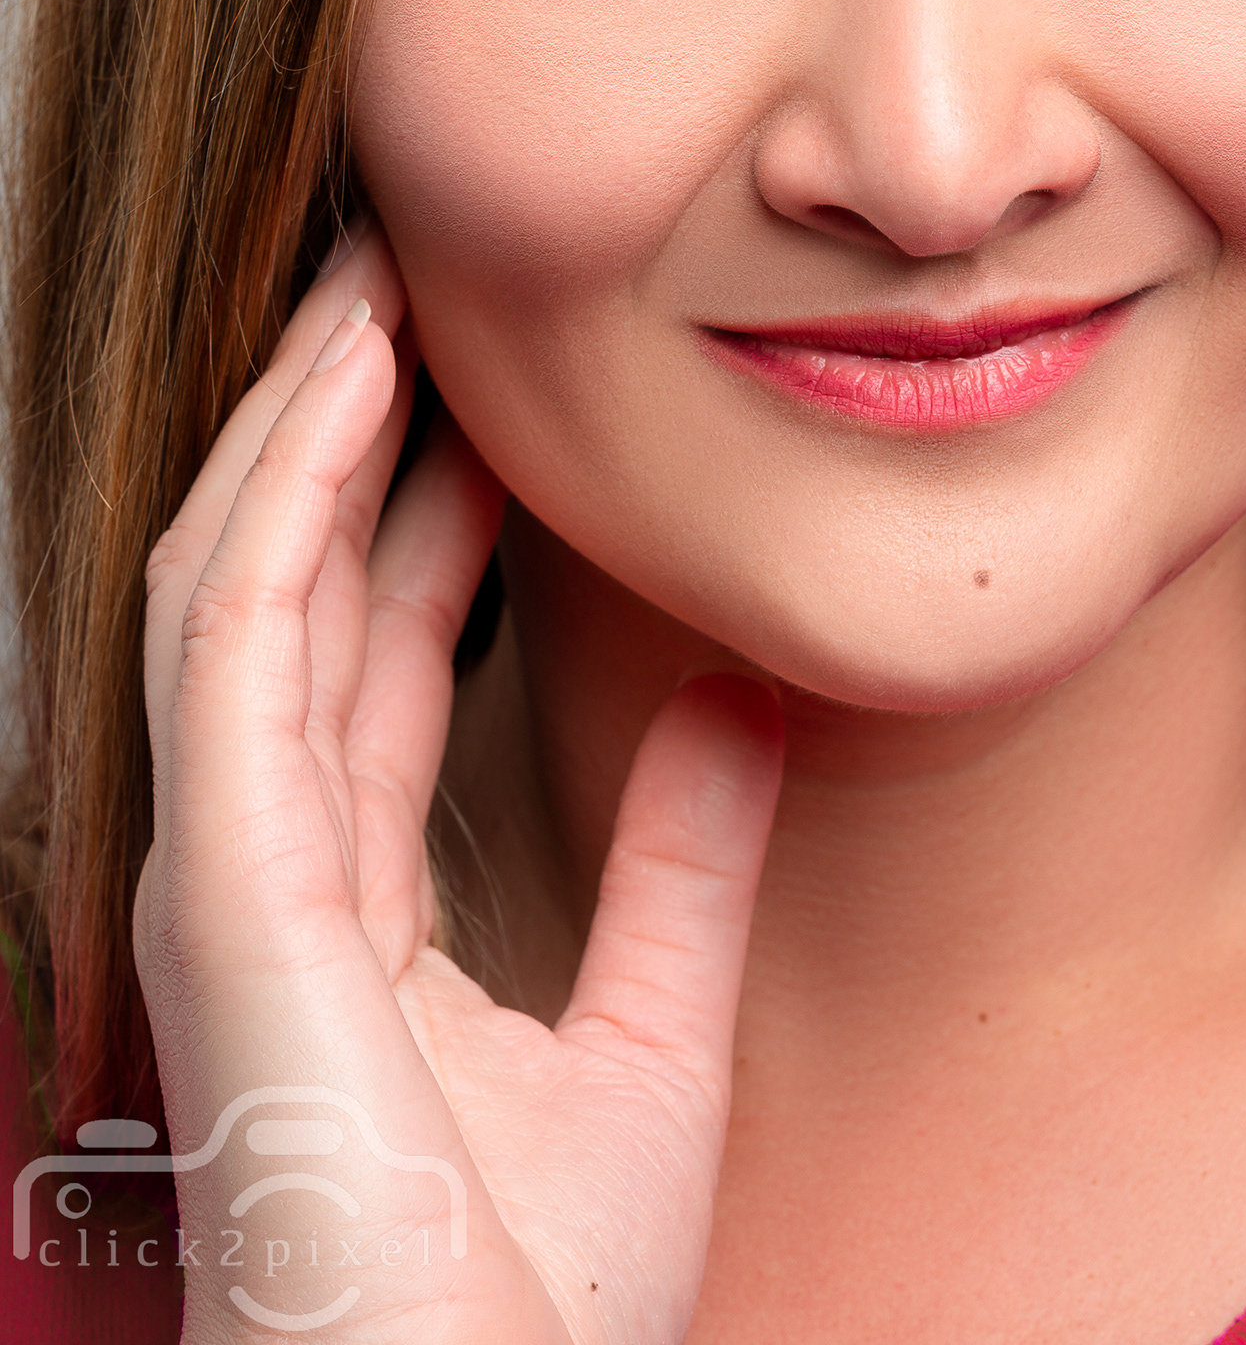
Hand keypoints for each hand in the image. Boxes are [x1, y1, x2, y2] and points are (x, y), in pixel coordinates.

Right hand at [136, 223, 782, 1342]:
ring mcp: (227, 863)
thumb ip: (682, 862)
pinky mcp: (220, 878)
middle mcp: (269, 862)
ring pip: (245, 574)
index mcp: (354, 896)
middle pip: (299, 585)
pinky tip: (345, 386)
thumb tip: (744, 701)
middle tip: (418, 283)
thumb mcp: (650, 1030)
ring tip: (378, 283)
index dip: (425, 509)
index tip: (495, 392)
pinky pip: (236, 639)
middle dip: (349, 425)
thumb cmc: (536, 1300)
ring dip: (304, 418)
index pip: (379, 651)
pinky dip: (286, 497)